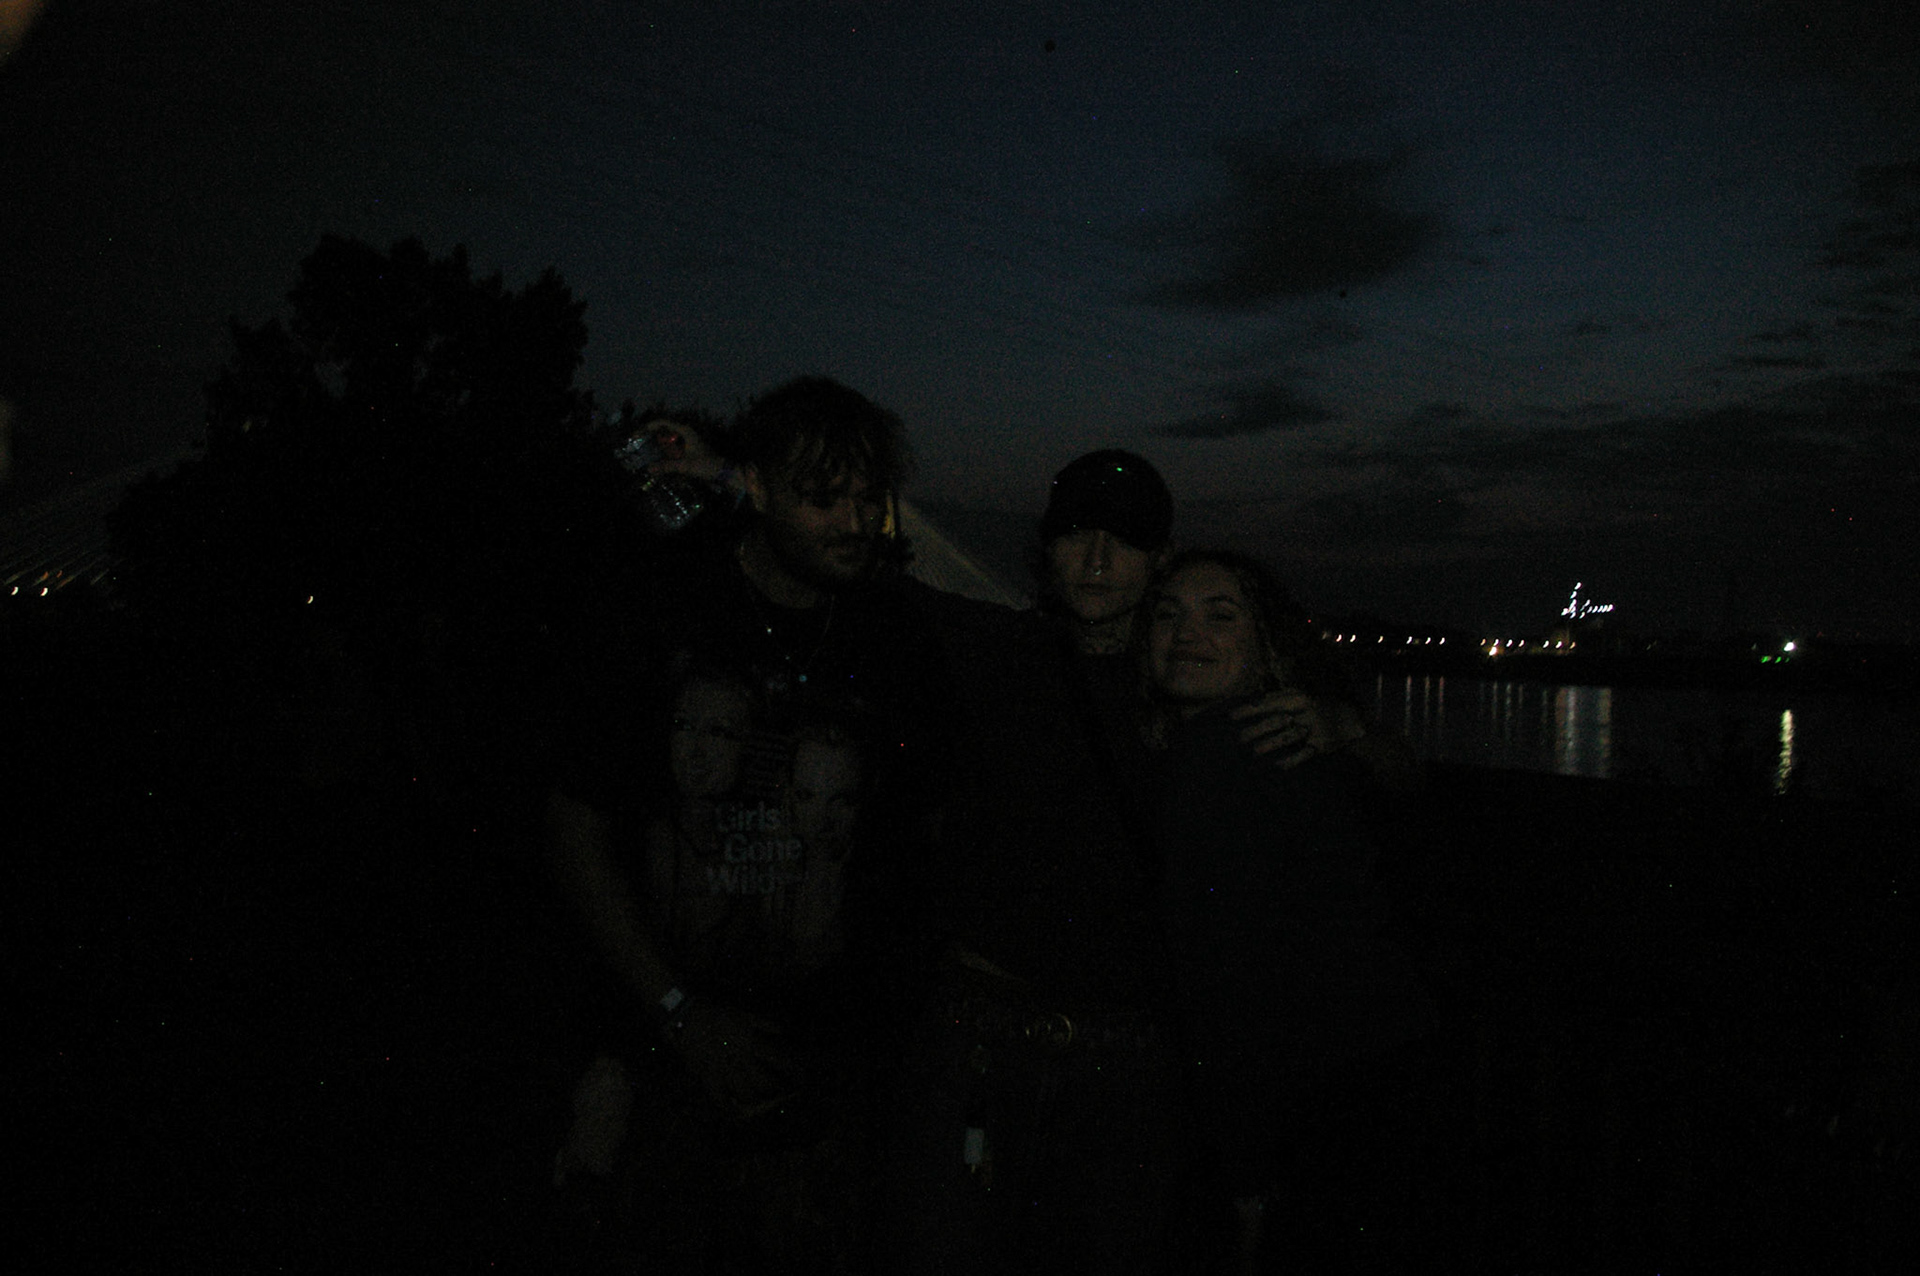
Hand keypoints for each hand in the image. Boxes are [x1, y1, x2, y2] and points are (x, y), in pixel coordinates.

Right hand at [664, 1000, 794, 1120]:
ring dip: (755, 1098)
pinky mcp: (709, 1078)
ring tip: (760, 1099)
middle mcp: (742, 1060)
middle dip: (775, 1089)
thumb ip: (765, 1024)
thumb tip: (783, 1032)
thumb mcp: (745, 1014)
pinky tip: (733, 1113)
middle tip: (781, 1092)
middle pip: (765, 1082)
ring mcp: (725, 1071)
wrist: (687, 1018)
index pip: (779, 1060)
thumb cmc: (718, 1015)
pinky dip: (727, 1108)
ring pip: (746, 1093)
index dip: (793, 1070)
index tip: (801, 1077)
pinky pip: (720, 1098)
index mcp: (752, 1043)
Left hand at [1231, 690, 1365, 769]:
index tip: (1232, 715)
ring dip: (1271, 744)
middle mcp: (1305, 713)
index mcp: (1298, 699)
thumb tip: (1258, 698)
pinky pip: (1304, 754)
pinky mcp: (1321, 745)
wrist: (1351, 719)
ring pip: (1289, 737)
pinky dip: (1292, 760)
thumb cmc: (1319, 706)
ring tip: (1255, 751)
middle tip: (1239, 737)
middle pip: (1277, 721)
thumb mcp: (1302, 696)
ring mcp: (1313, 729)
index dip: (1250, 709)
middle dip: (1257, 729)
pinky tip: (1278, 766)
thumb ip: (1281, 696)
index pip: (1269, 703)